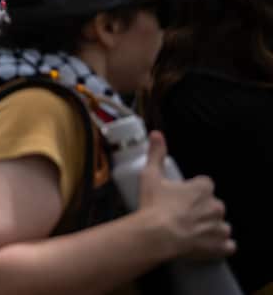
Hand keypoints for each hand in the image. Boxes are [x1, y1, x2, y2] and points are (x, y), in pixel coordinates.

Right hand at [138, 131, 234, 261]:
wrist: (158, 235)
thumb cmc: (155, 205)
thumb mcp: (151, 176)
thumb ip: (156, 154)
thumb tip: (156, 134)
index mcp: (203, 188)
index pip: (205, 185)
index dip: (193, 190)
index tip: (181, 196)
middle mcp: (216, 206)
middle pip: (213, 204)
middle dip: (201, 209)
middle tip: (182, 215)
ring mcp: (220, 227)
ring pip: (220, 224)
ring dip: (210, 226)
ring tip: (191, 231)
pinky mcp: (221, 246)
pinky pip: (227, 245)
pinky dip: (220, 245)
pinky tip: (205, 244)